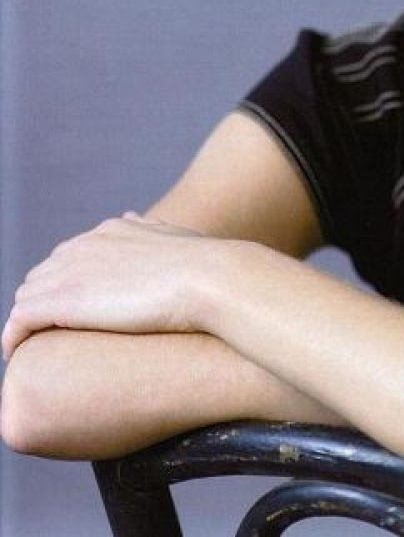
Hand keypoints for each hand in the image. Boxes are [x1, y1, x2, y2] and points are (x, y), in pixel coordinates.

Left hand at [2, 214, 219, 360]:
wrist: (209, 279)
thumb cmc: (208, 268)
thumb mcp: (182, 240)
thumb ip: (158, 233)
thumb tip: (147, 223)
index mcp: (114, 229)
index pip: (73, 255)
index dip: (69, 283)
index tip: (77, 310)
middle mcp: (87, 243)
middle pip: (45, 274)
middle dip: (43, 302)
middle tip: (52, 335)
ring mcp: (72, 270)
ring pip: (28, 296)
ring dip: (27, 321)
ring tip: (35, 350)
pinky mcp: (63, 300)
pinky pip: (20, 320)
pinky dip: (13, 336)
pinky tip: (16, 354)